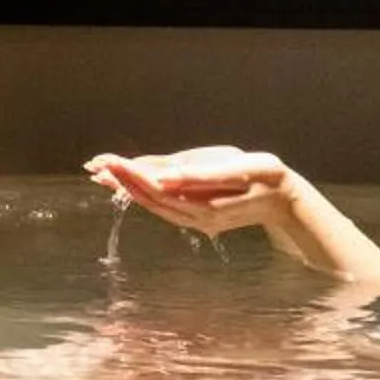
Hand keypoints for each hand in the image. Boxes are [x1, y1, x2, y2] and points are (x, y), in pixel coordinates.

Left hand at [83, 147, 298, 231]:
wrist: (285, 200)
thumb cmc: (265, 178)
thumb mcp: (238, 170)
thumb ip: (199, 176)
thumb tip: (164, 177)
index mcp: (202, 204)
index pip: (156, 188)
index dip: (130, 174)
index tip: (109, 161)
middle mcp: (194, 216)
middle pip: (149, 198)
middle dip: (121, 181)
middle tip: (95, 165)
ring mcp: (195, 218)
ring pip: (153, 203)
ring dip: (127, 188)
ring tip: (102, 174)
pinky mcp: (197, 215)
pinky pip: (163, 205)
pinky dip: (143, 194)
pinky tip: (130, 186)